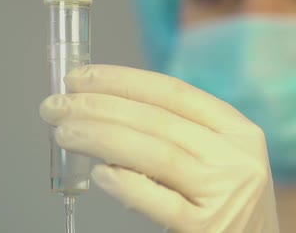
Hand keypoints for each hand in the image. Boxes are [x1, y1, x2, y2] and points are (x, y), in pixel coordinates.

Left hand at [40, 65, 278, 232]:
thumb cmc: (228, 202)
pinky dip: (124, 183)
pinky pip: (158, 200)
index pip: (174, 92)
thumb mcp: (221, 159)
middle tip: (57, 105)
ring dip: (101, 137)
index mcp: (238, 131)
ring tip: (65, 132)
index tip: (82, 77)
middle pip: (158, 120)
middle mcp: (237, 157)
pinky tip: (99, 174)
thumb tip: (110, 111)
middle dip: (100, 106)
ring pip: (155, 153)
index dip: (122, 80)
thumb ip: (183, 136)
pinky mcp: (208, 229)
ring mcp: (225, 194)